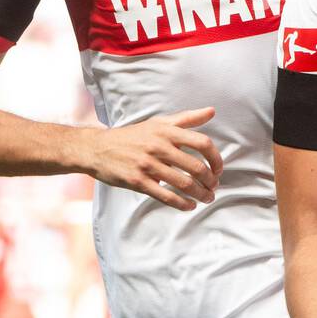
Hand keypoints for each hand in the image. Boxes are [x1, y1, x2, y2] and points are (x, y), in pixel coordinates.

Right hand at [85, 107, 223, 210]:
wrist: (98, 148)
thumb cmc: (133, 135)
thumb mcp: (158, 123)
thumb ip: (187, 118)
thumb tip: (212, 111)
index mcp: (166, 131)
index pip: (202, 143)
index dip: (216, 158)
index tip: (218, 169)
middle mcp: (158, 146)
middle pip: (196, 167)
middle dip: (210, 181)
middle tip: (213, 187)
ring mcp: (148, 164)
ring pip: (184, 184)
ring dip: (200, 194)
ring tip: (206, 198)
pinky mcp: (138, 181)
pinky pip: (166, 196)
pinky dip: (182, 204)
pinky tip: (189, 206)